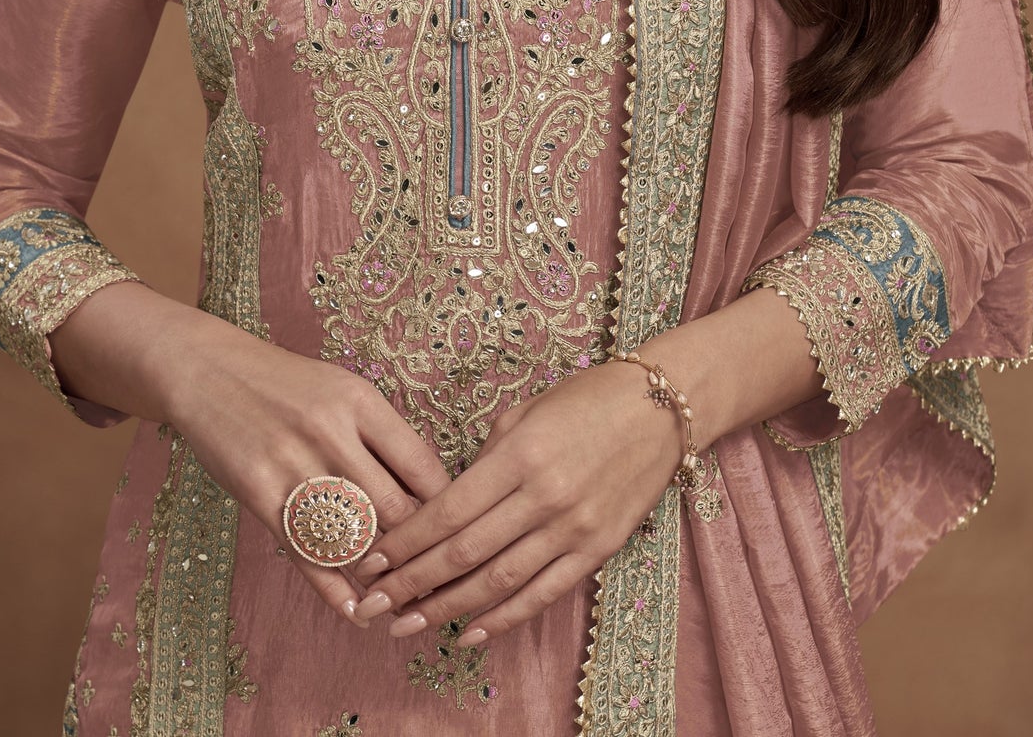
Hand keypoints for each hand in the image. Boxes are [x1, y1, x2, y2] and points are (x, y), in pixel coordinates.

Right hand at [166, 317, 453, 628]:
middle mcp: (331, 433)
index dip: (447, 507)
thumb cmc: (287, 385)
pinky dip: (334, 589)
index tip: (461, 533)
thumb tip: (429, 492)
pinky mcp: (260, 494)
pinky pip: (306, 552)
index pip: (421, 465)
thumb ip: (382, 435)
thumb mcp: (343, 390)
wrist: (211, 372)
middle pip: (394, 509)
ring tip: (406, 602)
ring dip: (383, 578)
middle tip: (442, 581)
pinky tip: (355, 609)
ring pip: (354, 537)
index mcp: (360, 402)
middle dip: (422, 551)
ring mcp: (294, 465)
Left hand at [344, 358, 683, 646]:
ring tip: (406, 623)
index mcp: (520, 456)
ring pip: (498, 582)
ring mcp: (574, 529)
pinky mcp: (598, 550)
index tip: (371, 559)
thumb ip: (486, 459)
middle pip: (465, 554)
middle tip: (373, 604)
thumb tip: (445, 503)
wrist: (661, 407)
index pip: (449, 511)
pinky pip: (542, 594)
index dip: (406, 541)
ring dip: (446, 608)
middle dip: (412, 583)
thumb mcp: (525, 412)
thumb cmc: (586, 399)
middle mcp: (545, 497)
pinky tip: (468, 632)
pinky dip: (503, 619)